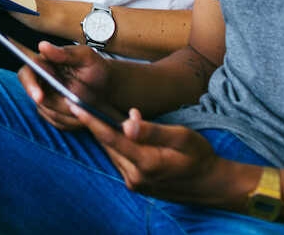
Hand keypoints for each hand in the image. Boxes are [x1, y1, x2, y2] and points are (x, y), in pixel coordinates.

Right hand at [17, 40, 111, 132]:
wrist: (106, 87)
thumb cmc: (96, 68)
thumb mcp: (86, 57)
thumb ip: (65, 53)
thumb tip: (43, 45)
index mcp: (44, 64)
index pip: (27, 73)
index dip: (30, 85)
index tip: (39, 97)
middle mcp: (41, 82)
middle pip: (37, 98)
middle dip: (57, 104)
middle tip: (75, 104)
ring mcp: (46, 99)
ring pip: (49, 112)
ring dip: (68, 112)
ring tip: (86, 106)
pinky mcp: (54, 114)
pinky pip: (58, 122)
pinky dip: (72, 120)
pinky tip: (84, 113)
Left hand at [70, 105, 241, 207]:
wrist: (210, 184)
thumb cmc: (199, 156)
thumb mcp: (182, 137)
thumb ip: (152, 131)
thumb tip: (127, 121)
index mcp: (146, 162)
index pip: (111, 138)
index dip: (91, 120)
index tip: (74, 104)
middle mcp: (135, 176)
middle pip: (108, 144)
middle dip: (94, 123)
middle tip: (80, 100)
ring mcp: (134, 182)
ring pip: (112, 152)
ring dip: (105, 134)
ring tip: (94, 110)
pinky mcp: (135, 184)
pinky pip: (119, 159)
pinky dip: (116, 144)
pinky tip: (117, 130)